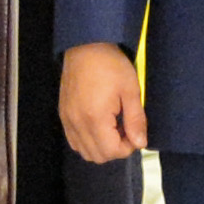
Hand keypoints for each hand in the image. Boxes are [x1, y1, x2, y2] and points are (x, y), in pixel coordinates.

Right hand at [58, 43, 148, 163]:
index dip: (127, 147)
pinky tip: (97, 124)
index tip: (134, 130)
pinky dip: (87, 140)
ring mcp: (67, 119)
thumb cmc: (112, 66)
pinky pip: (73, 140)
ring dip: (100, 146)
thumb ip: (136, 120)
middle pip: (96, 156)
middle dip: (114, 149)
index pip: (111, 152)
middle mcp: (77, 123)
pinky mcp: (62, 114)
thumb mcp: (131, 91)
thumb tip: (140, 143)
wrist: (85, 47)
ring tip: (111, 127)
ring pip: (83, 151)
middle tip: (124, 129)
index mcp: (94, 118)